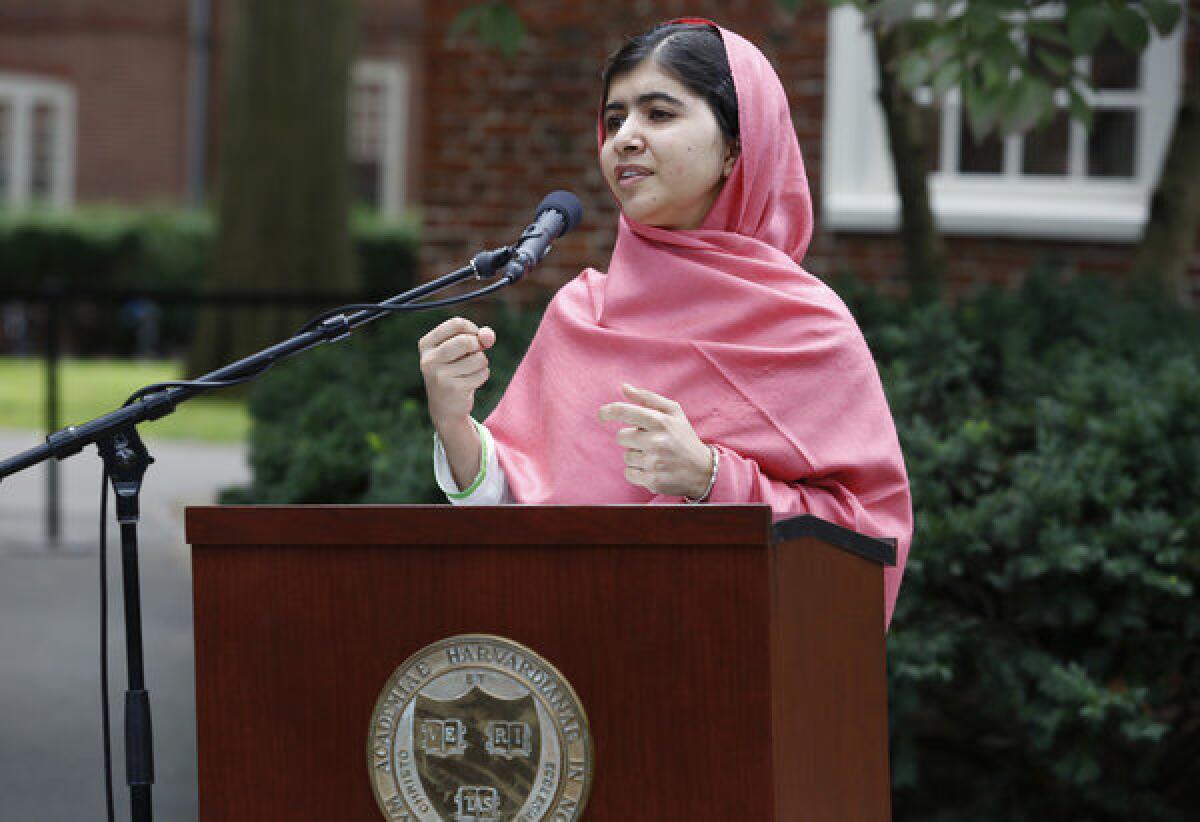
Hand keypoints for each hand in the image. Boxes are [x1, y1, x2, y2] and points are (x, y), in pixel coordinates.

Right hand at [418, 317, 495, 427]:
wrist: (445, 406)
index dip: (473, 329)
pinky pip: (482, 374)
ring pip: (478, 358)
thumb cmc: (455, 370)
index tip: (473, 338)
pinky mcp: (453, 389)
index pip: (456, 323)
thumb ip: (478, 337)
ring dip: (482, 363)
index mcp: (426, 344)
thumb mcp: (462, 350)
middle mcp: (429, 359)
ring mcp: (439, 375)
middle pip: (466, 341)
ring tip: (471, 370)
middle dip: (478, 346)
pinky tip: (471, 382)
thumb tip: (489, 336)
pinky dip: (483, 375)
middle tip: (475, 354)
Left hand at [598, 384, 712, 498]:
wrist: (703, 470)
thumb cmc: (684, 437)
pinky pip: (628, 473)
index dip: (608, 411)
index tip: (602, 415)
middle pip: (621, 436)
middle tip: (649, 441)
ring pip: (626, 456)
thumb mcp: (673, 413)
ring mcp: (654, 462)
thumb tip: (624, 387)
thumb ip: (647, 398)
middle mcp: (657, 441)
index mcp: (661, 421)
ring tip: (656, 456)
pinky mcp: (652, 480)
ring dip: (637, 456)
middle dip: (632, 438)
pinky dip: (637, 472)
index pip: (625, 411)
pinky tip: (653, 469)